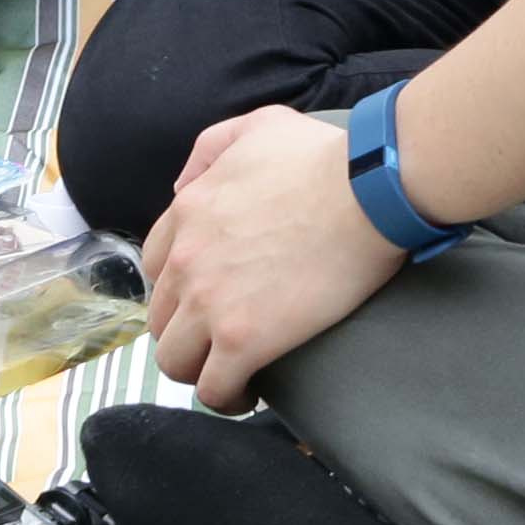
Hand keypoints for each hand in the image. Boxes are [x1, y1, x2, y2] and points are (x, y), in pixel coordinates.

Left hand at [143, 107, 405, 411]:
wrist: (368, 190)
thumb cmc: (325, 157)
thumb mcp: (257, 127)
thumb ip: (210, 150)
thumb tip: (184, 187)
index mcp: (187, 212)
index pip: (155, 266)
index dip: (179, 289)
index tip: (208, 300)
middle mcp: (185, 259)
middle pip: (160, 318)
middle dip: (186, 333)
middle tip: (222, 341)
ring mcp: (209, 301)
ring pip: (175, 360)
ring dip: (198, 370)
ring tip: (230, 375)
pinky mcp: (243, 339)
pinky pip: (213, 388)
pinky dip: (225, 397)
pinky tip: (247, 394)